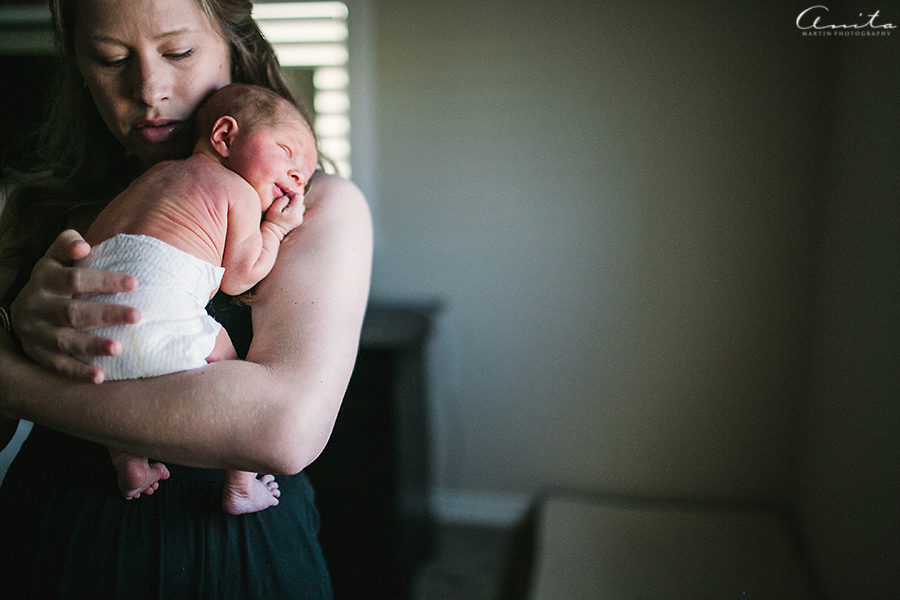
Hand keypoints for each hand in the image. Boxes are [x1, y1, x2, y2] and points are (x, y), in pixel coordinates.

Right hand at [10, 229, 139, 381]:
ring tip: (118, 348)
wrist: (21, 309)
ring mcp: (36, 332)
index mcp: (45, 279)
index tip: (135, 283)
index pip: (75, 278)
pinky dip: (78, 371)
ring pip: (64, 341)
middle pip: (72, 311)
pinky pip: (58, 365)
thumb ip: (67, 244)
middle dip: (105, 314)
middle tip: (137, 316)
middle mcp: (37, 306)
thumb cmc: (53, 279)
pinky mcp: (38, 353)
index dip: (104, 280)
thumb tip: (83, 246)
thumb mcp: (54, 258)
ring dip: (92, 346)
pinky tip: (100, 377)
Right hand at [263, 193, 305, 237]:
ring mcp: (300, 218)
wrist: (274, 232)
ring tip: (285, 208)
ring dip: (294, 204)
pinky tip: (287, 213)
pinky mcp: (299, 220)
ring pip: (300, 205)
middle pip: (301, 201)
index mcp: (295, 211)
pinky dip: (294, 209)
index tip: (285, 197)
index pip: (299, 196)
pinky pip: (299, 210)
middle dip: (293, 199)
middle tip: (284, 203)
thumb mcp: (274, 208)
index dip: (292, 194)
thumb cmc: (272, 219)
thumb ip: (283, 200)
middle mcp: (300, 215)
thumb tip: (288, 197)